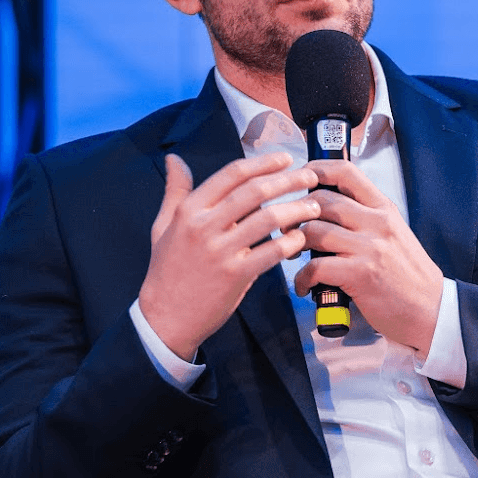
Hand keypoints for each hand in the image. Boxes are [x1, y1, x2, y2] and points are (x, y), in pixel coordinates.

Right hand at [139, 152, 319, 360]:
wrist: (165, 317)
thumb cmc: (167, 270)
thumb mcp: (163, 226)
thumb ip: (175, 191)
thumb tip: (174, 159)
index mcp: (190, 210)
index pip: (232, 174)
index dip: (263, 163)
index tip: (285, 159)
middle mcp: (204, 226)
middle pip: (255, 192)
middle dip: (288, 180)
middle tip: (310, 177)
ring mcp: (221, 251)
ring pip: (268, 219)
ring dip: (296, 209)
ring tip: (314, 206)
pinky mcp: (236, 275)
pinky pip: (271, 252)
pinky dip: (290, 242)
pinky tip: (301, 237)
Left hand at [294, 160, 444, 352]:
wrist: (431, 309)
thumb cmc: (409, 275)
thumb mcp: (394, 234)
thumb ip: (366, 218)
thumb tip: (328, 209)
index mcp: (384, 209)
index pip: (346, 172)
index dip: (316, 170)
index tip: (300, 179)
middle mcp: (376, 222)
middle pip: (321, 201)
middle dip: (296, 214)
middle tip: (288, 229)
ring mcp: (369, 248)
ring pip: (313, 231)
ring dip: (294, 245)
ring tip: (293, 257)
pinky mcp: (359, 274)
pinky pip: (315, 267)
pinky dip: (302, 278)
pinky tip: (304, 286)